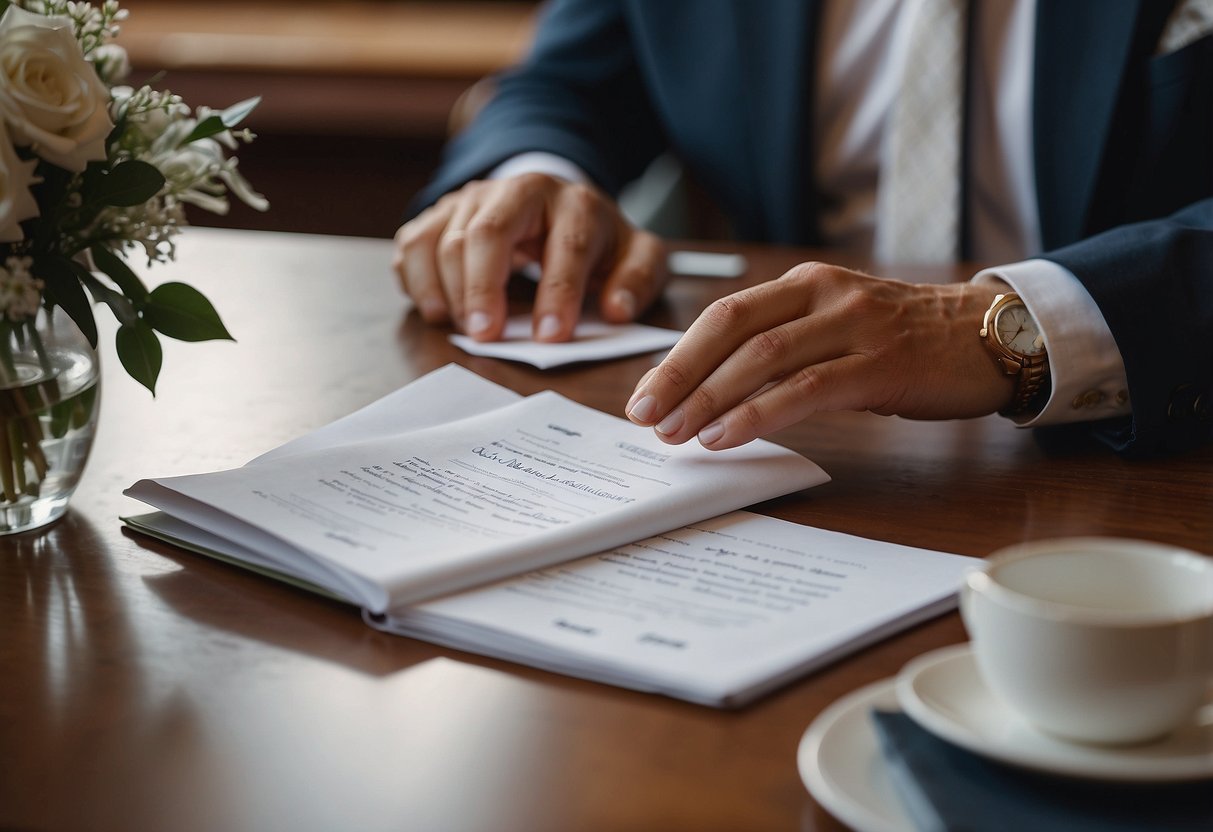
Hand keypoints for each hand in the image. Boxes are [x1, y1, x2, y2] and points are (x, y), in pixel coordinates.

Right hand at [393, 173, 667, 341]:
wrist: (556, 205)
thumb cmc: (595, 243)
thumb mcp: (636, 256)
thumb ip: (638, 280)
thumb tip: (616, 309)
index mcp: (574, 203)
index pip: (566, 244)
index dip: (558, 291)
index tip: (550, 336)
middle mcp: (519, 191)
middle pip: (488, 232)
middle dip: (483, 288)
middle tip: (485, 336)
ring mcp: (474, 199)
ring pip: (446, 240)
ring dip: (450, 291)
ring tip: (465, 331)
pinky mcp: (441, 214)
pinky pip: (413, 244)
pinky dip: (417, 282)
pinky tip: (438, 312)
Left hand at [625, 262, 1015, 448]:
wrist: (993, 335)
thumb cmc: (905, 341)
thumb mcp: (836, 329)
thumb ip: (784, 351)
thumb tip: (714, 395)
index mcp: (804, 285)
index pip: (723, 315)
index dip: (677, 356)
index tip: (644, 395)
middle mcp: (824, 295)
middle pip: (731, 329)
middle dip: (679, 375)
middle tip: (645, 416)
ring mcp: (854, 325)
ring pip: (764, 358)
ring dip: (711, 398)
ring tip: (677, 434)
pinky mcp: (882, 364)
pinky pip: (808, 387)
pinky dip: (761, 412)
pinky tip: (728, 436)